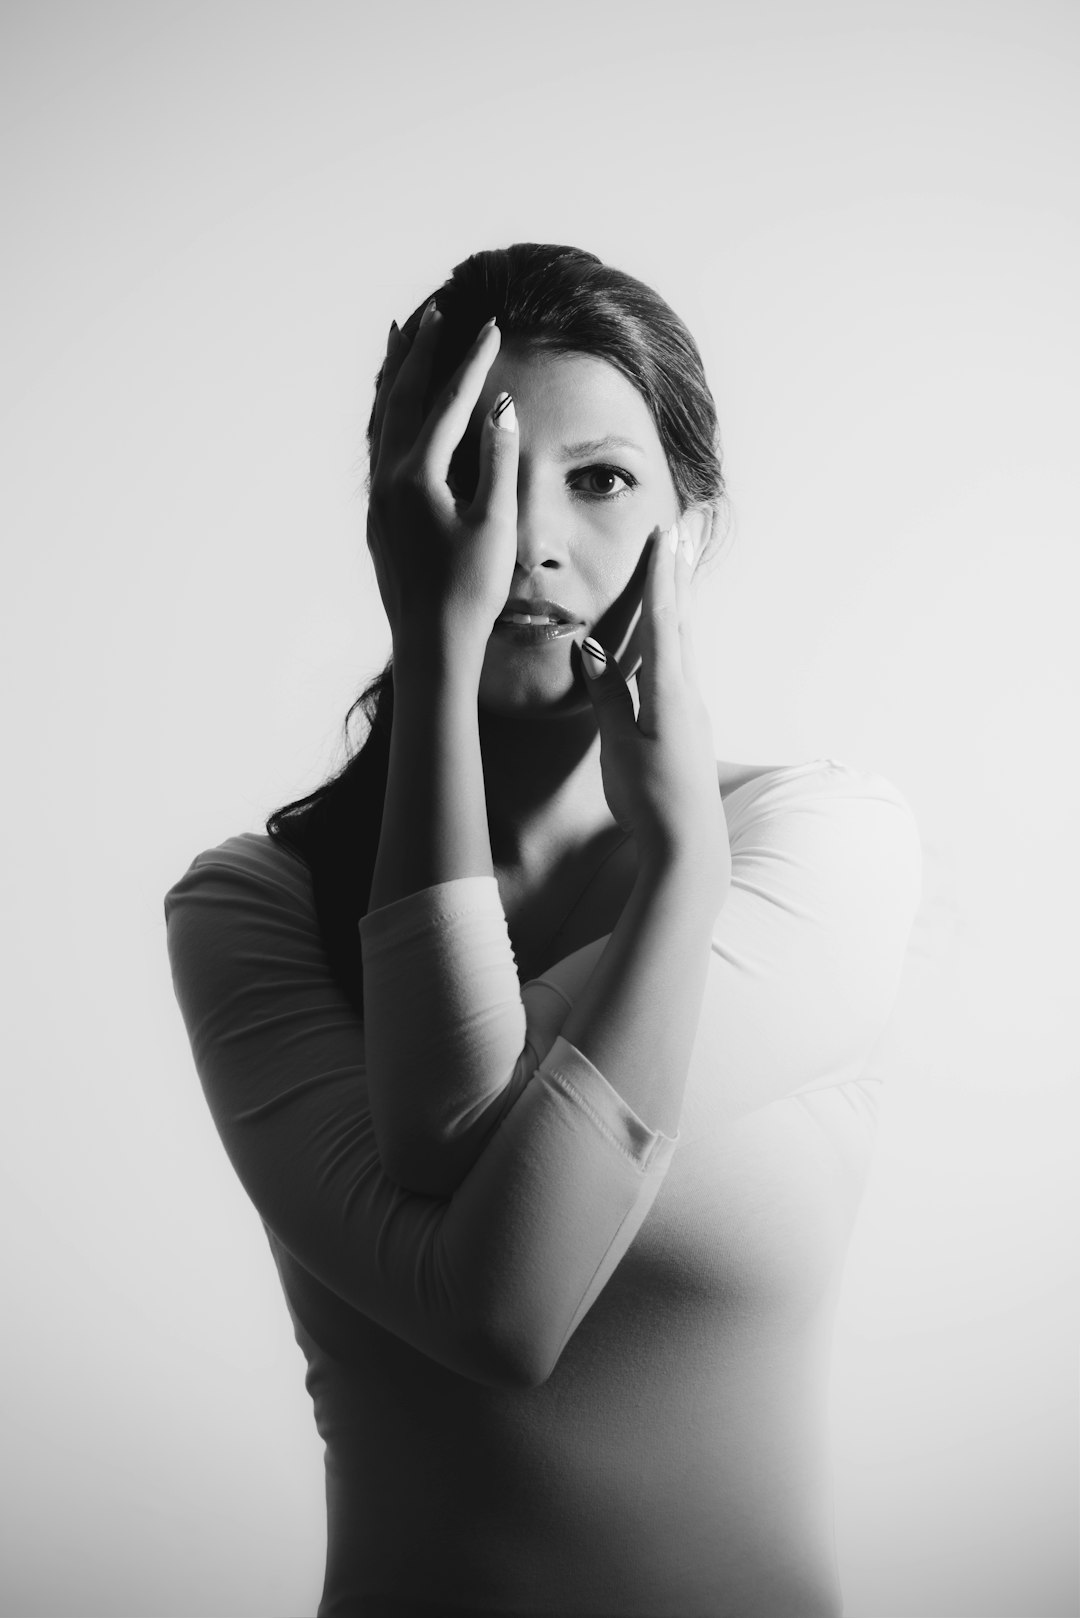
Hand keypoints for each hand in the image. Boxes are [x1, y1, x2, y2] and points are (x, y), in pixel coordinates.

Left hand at [367, 304, 518, 653]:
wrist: (431, 644)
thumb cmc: (470, 591)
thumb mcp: (495, 524)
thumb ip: (497, 459)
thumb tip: (499, 405)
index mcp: (416, 477)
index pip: (449, 403)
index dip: (471, 361)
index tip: (489, 325)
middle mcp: (387, 480)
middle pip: (400, 398)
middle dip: (420, 353)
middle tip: (434, 310)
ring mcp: (378, 499)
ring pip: (380, 420)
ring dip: (394, 377)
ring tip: (400, 338)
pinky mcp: (377, 517)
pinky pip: (379, 446)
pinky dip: (386, 414)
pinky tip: (393, 408)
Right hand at [579, 517, 729, 891]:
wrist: (688, 847)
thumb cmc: (649, 800)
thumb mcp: (619, 746)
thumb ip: (607, 694)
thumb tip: (590, 646)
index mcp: (669, 692)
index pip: (663, 620)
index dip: (660, 575)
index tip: (663, 534)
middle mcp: (687, 693)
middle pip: (683, 620)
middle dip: (678, 574)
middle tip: (681, 531)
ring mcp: (692, 710)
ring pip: (685, 641)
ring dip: (680, 600)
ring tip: (680, 567)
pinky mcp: (688, 726)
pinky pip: (681, 666)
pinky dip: (676, 635)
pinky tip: (672, 636)